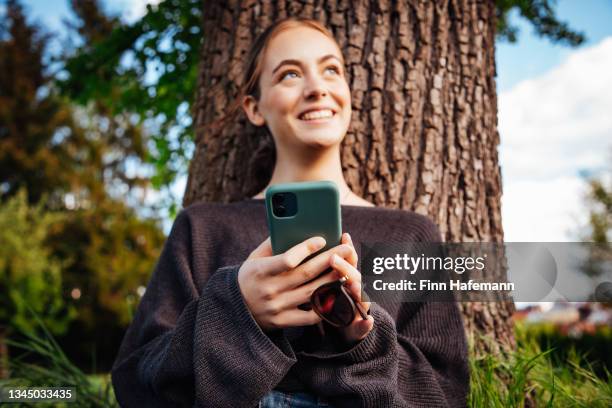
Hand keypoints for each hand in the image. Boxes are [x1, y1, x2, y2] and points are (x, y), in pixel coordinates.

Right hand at [238, 236, 358, 331]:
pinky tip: (336, 294)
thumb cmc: (249, 277)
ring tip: (346, 269)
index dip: (306, 249)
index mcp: (261, 271)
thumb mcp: (254, 258)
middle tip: (347, 248)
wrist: (235, 310)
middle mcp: (269, 290)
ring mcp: (277, 308)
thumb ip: (272, 244)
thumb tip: (293, 224)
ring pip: (312, 293)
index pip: (287, 260)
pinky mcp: (283, 322)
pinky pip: (310, 316)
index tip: (322, 239)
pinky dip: (325, 306)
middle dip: (329, 259)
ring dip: (332, 280)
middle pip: (306, 274)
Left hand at [329, 233, 374, 344]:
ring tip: (352, 285)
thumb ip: (324, 267)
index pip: (350, 260)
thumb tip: (311, 241)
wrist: (346, 330)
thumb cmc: (331, 302)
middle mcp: (356, 291)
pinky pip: (363, 326)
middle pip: (354, 276)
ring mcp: (359, 308)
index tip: (343, 236)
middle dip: (345, 267)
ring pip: (362, 297)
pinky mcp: (359, 327)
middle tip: (333, 259)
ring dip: (358, 291)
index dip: (347, 248)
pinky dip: (366, 324)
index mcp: (348, 278)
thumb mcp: (326, 284)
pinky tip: (368, 321)